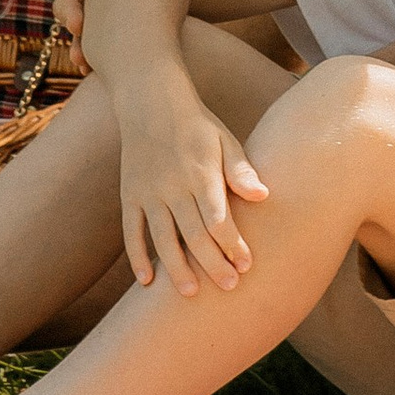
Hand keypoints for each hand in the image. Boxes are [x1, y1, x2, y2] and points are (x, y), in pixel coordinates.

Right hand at [52, 0, 183, 48]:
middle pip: (68, 0)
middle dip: (70, 12)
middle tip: (79, 24)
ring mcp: (100, 13)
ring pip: (78, 31)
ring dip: (77, 45)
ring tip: (82, 60)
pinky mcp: (112, 35)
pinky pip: (97, 50)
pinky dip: (97, 61)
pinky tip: (102, 74)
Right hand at [115, 88, 267, 297]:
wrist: (150, 101)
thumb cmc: (197, 126)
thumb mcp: (224, 139)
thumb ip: (240, 170)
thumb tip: (264, 196)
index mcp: (201, 172)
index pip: (218, 218)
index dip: (232, 244)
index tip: (246, 266)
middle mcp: (173, 185)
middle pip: (193, 234)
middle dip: (212, 264)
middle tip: (228, 288)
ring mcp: (148, 191)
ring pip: (161, 238)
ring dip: (176, 267)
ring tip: (190, 293)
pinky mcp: (130, 195)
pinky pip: (131, 231)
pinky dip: (136, 256)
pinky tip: (146, 282)